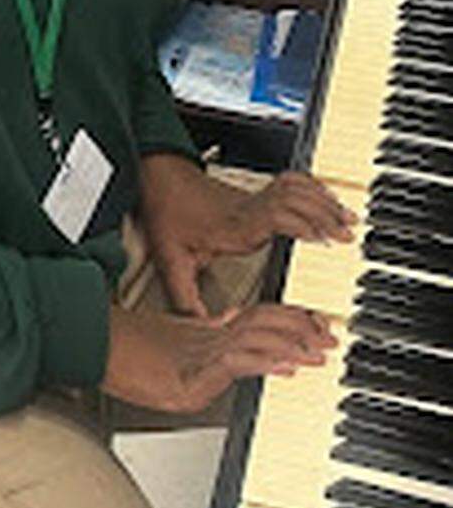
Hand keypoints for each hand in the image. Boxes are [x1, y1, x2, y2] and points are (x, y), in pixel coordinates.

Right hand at [102, 302, 336, 413]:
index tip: (315, 324)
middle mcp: (207, 337)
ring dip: (291, 345)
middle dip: (300, 330)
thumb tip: (227, 323)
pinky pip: (235, 362)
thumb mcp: (169, 342)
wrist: (91, 342)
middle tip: (329, 336)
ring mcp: (199, 352)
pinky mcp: (190, 371)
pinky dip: (263, 362)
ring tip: (317, 350)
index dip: (289, 318)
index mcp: (204, 331)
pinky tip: (284, 365)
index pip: (257, 317)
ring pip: (255, 340)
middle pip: (264, 324)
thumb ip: (202, 333)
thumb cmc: (121, 347)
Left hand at [140, 155, 354, 317]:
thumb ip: (184, 298)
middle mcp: (249, 209)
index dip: (301, 224)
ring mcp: (253, 198)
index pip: (275, 217)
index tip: (323, 238)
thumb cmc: (167, 214)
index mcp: (234, 226)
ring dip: (323, 201)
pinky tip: (328, 199)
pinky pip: (291, 182)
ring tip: (347, 218)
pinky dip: (313, 188)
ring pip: (296, 190)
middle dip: (323, 216)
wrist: (160, 178)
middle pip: (294, 203)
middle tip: (347, 234)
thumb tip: (199, 329)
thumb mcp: (170, 261)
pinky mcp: (255, 193)